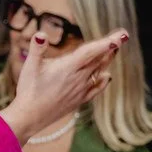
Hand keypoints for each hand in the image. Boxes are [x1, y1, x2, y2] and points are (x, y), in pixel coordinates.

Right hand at [0, 29, 128, 142]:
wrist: (29, 117)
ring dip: (107, 61)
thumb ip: (37, 48)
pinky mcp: (78, 101)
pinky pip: (96, 89)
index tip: (122, 34)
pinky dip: (103, 81)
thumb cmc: (28, 90)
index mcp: (69, 67)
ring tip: (114, 51)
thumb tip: (41, 33)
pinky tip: (107, 77)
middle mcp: (78, 78)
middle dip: (111, 48)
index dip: (108, 41)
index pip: (92, 51)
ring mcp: (80, 90)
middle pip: (99, 60)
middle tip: (121, 36)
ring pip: (99, 73)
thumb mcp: (29, 66)